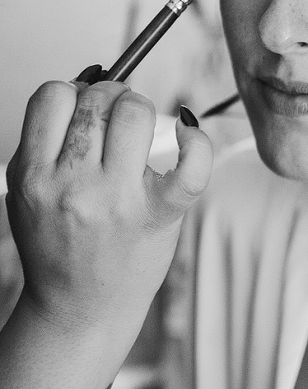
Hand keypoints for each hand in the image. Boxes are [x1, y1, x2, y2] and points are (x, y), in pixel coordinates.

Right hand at [3, 77, 211, 337]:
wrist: (79, 310)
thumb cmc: (60, 244)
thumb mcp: (31, 192)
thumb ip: (49, 141)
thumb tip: (89, 78)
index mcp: (33, 176)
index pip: (52, 96)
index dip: (74, 90)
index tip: (86, 107)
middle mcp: (72, 185)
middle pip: (98, 101)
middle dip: (113, 96)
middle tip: (118, 117)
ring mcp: (116, 200)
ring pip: (136, 113)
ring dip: (143, 109)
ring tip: (142, 130)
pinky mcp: (158, 215)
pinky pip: (191, 162)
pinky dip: (196, 139)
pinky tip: (188, 134)